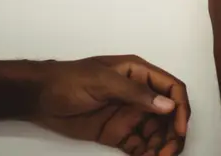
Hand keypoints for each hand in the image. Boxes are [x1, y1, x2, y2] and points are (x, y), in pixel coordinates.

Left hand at [29, 56, 189, 155]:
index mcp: (139, 74)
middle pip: (168, 114)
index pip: (171, 88)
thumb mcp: (103, 81)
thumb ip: (135, 93)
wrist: (39, 98)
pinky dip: (147, 154)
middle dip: (173, 133)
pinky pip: (139, 145)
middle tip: (168, 152)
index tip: (179, 130)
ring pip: (157, 132)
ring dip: (161, 146)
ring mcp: (129, 115)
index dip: (181, 108)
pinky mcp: (118, 133)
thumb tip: (168, 106)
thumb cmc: (70, 80)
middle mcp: (139, 95)